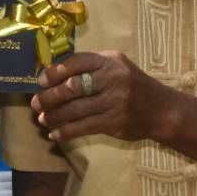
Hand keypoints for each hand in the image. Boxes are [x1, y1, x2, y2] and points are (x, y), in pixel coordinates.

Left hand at [31, 51, 169, 144]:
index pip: (78, 62)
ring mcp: (114, 102)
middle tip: (35, 103)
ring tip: (42, 119)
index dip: (56, 71)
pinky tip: (55, 134)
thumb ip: (91, 67)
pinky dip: (65, 132)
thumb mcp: (116, 66)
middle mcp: (113, 79)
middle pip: (73, 87)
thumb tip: (53, 74)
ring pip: (75, 110)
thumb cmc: (132, 85)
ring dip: (54, 116)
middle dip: (50, 96)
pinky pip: (83, 127)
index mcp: (110, 61)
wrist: (161, 109)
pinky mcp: (114, 123)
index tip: (40, 80)